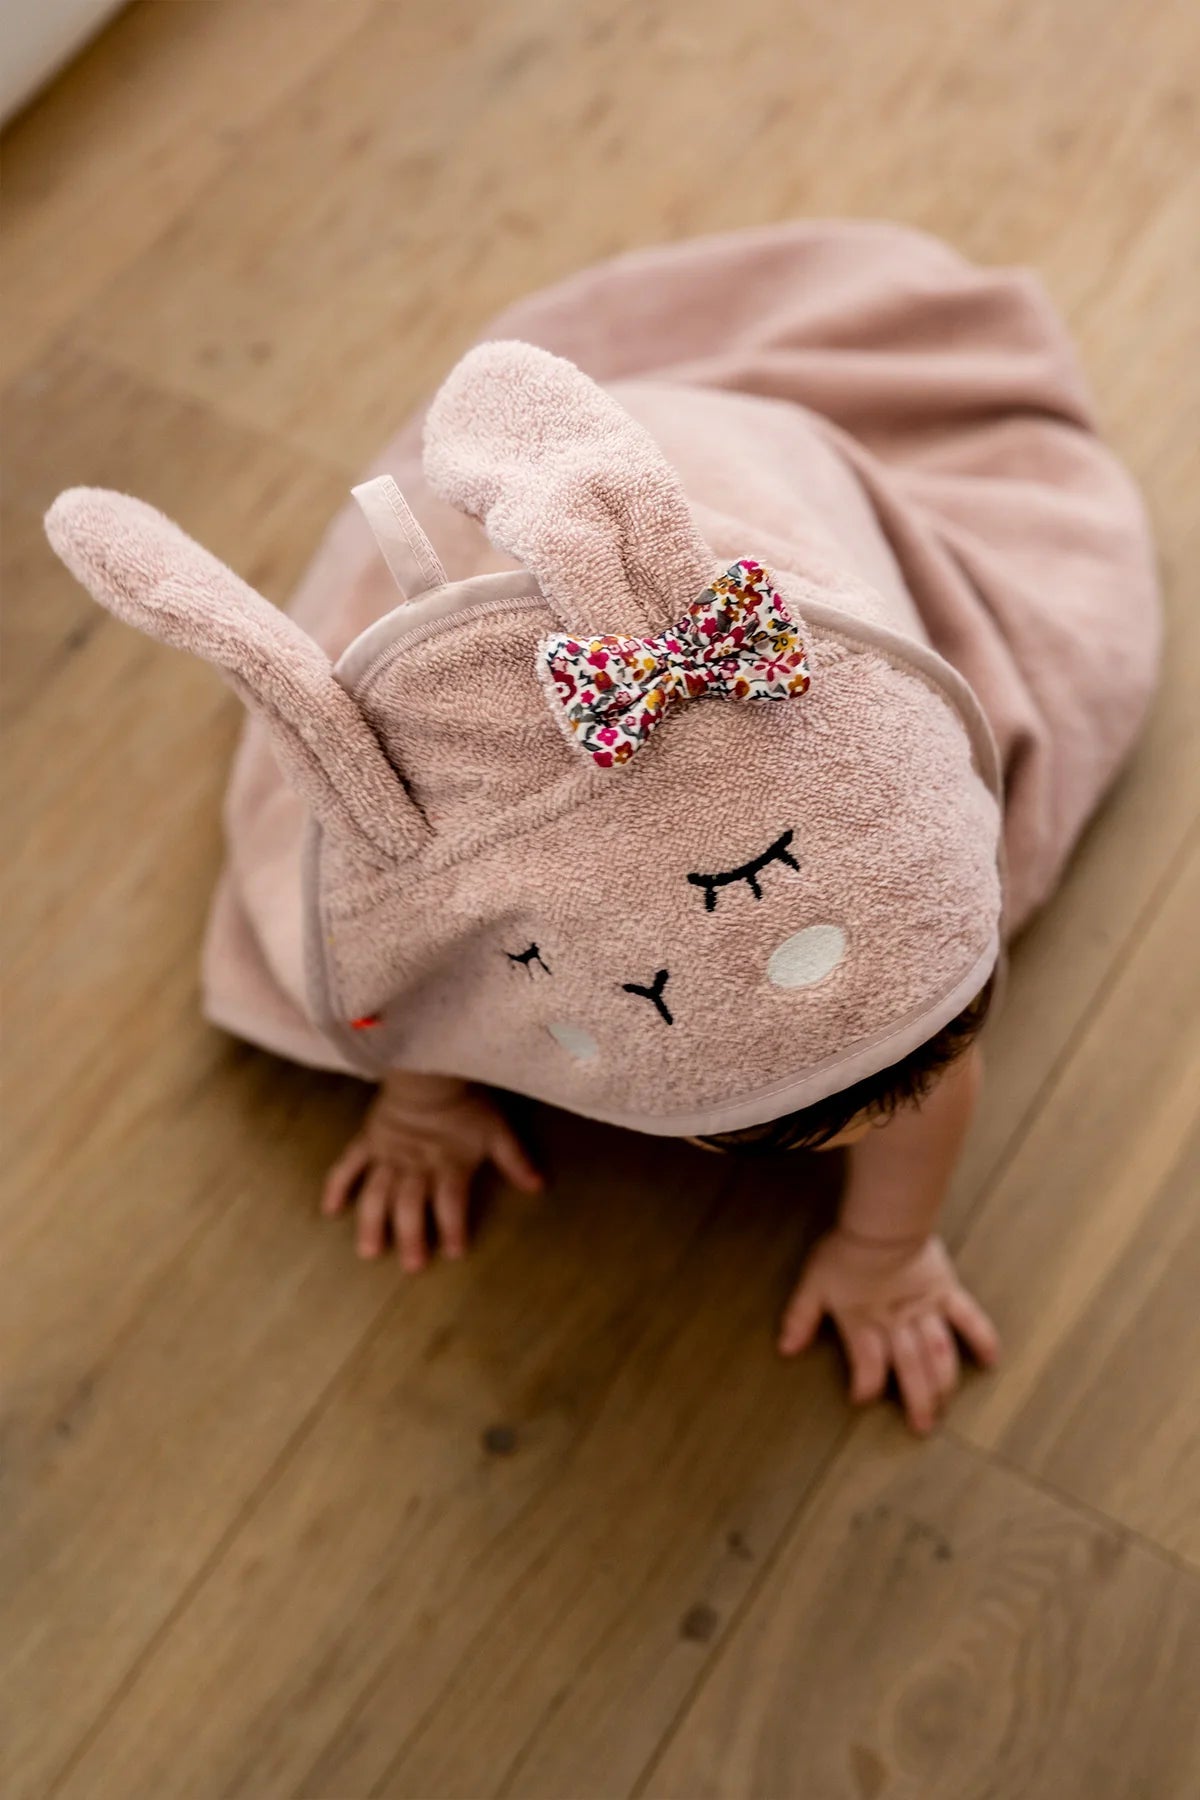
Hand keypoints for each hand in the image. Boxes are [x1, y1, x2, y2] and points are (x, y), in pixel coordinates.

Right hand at [321, 1073, 541, 1268]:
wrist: (429, 1068)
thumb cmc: (466, 1101)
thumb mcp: (497, 1129)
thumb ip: (515, 1160)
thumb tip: (538, 1187)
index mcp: (447, 1164)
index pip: (450, 1202)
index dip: (453, 1227)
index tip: (455, 1253)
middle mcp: (414, 1165)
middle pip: (410, 1205)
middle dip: (412, 1237)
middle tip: (413, 1266)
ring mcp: (387, 1155)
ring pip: (376, 1194)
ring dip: (372, 1223)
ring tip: (370, 1252)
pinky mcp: (368, 1142)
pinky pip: (347, 1165)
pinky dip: (337, 1187)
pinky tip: (330, 1211)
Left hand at [778, 1229, 998, 1433]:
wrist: (882, 1222)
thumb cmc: (845, 1252)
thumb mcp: (813, 1283)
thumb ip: (800, 1316)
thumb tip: (785, 1349)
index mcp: (864, 1323)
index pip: (867, 1364)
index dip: (865, 1385)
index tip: (862, 1400)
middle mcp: (897, 1323)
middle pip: (909, 1368)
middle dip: (916, 1400)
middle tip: (922, 1428)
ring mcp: (925, 1310)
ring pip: (938, 1353)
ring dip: (944, 1383)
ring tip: (947, 1408)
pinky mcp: (946, 1292)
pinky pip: (969, 1318)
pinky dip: (982, 1338)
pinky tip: (991, 1361)